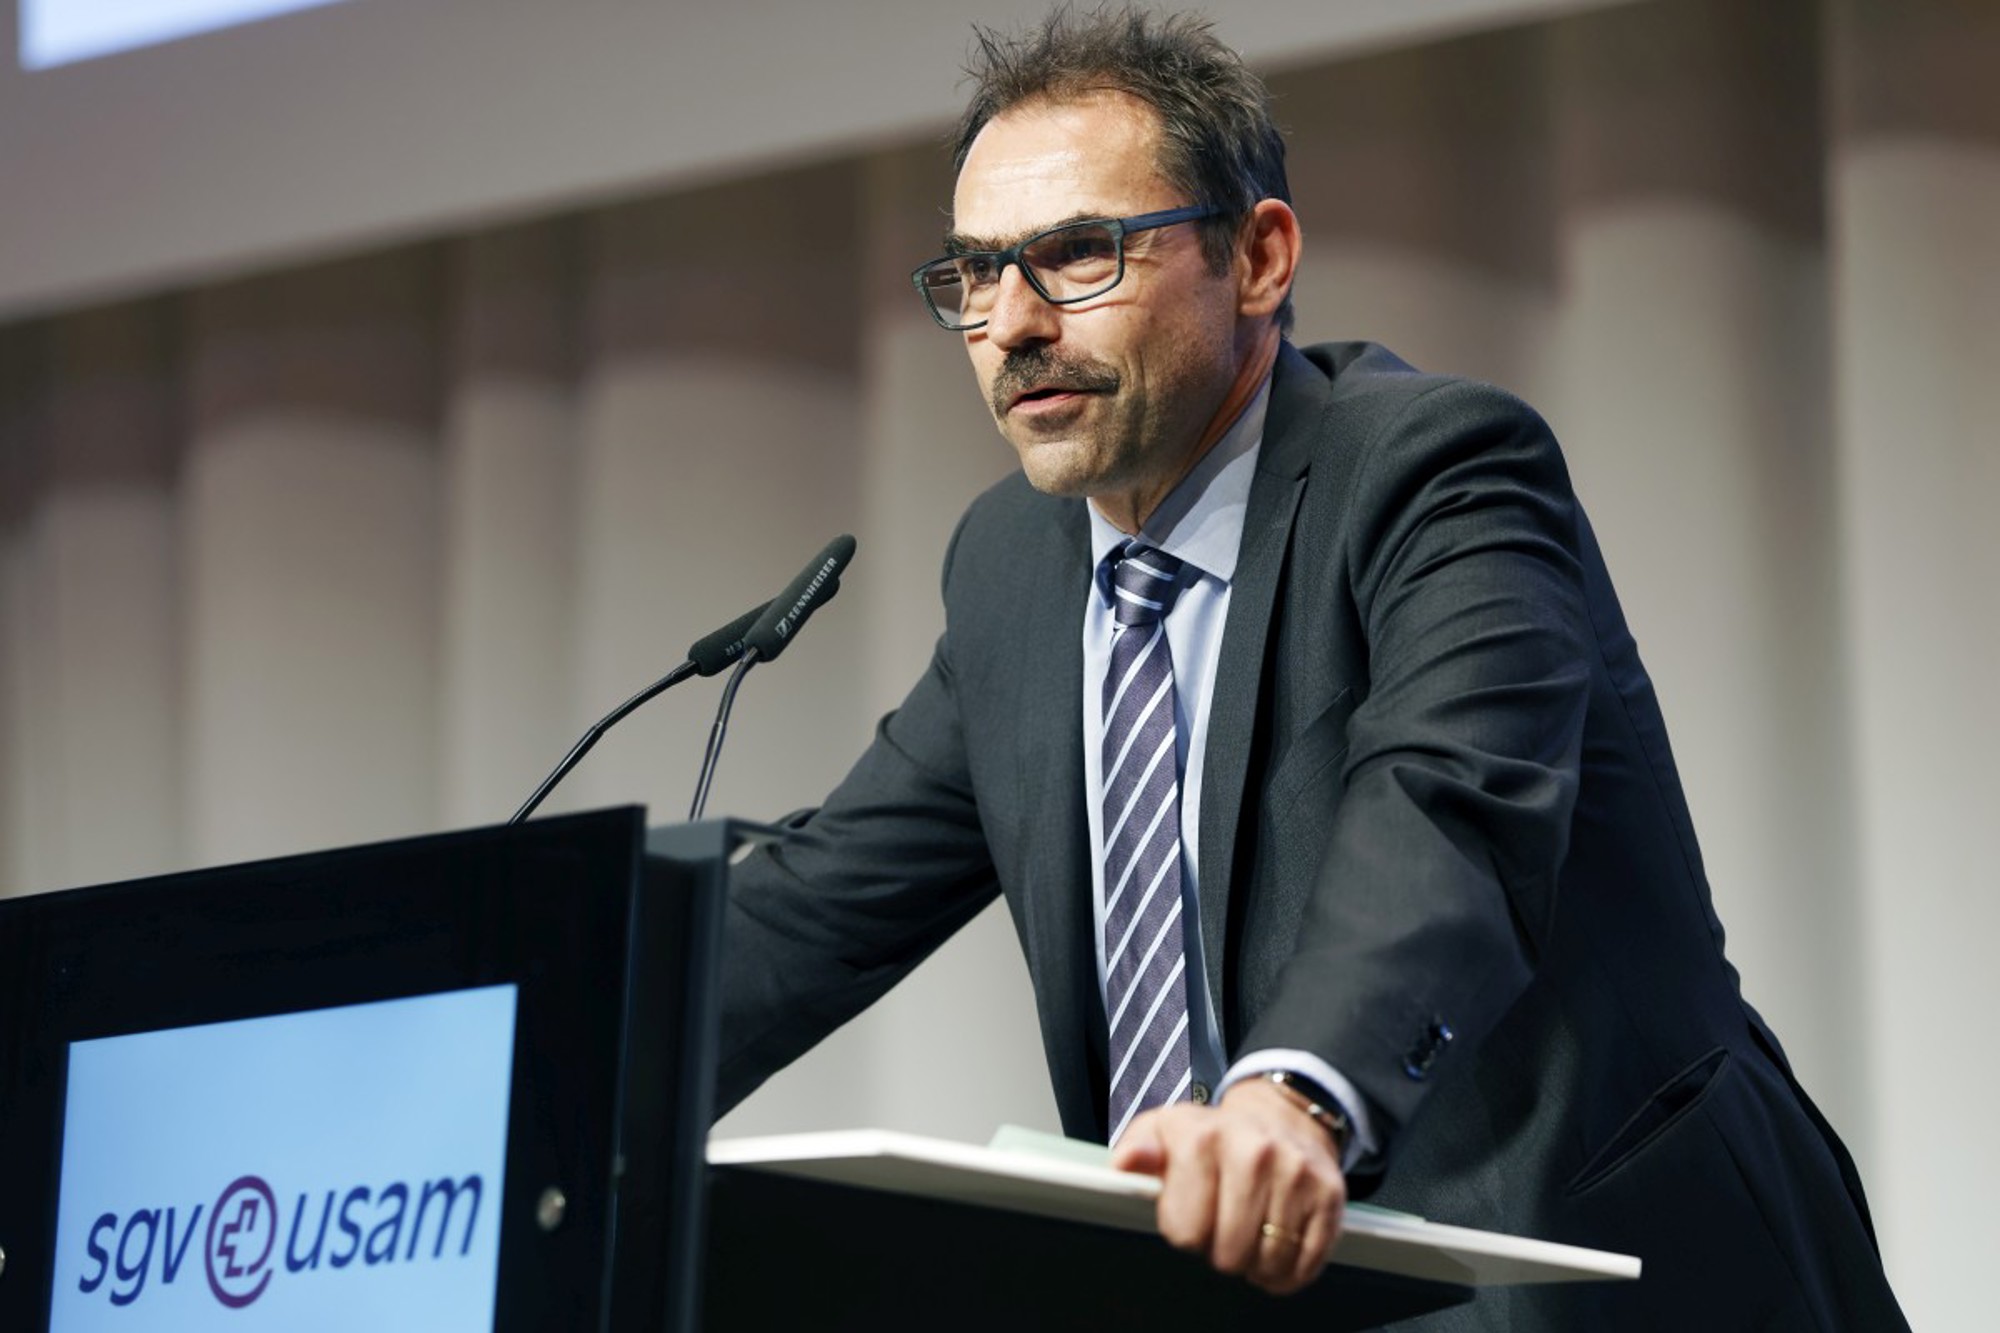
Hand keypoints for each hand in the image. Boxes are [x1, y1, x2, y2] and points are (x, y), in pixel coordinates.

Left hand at [1109, 1078, 1346, 1293]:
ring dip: (1256, 1262)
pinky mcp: (1329, 1195)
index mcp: (1203, 1137)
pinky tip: (1277, 1244)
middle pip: (1229, 1254)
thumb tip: (1126, 1164)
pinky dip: (1289, 1270)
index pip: (1185, 1230)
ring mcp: (1295, 1174)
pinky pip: (1305, 1264)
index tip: (1192, 1214)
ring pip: (1268, 1263)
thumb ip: (1140, 1148)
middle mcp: (1253, 1152)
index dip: (1185, 1231)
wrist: (1282, 1117)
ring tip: (1250, 1233)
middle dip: (1221, 1251)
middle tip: (1224, 1226)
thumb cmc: (1215, 1136)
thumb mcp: (1167, 1131)